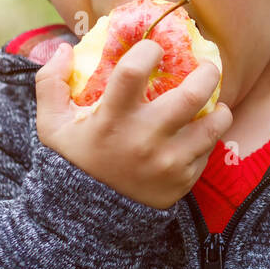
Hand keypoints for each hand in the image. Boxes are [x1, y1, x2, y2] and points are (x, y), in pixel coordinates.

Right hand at [34, 40, 232, 209]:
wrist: (86, 221)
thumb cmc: (73, 162)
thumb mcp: (51, 126)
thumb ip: (50, 84)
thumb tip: (63, 48)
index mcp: (111, 119)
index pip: (133, 72)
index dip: (148, 50)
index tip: (154, 48)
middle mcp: (143, 139)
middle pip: (191, 95)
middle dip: (207, 73)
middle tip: (208, 66)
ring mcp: (167, 162)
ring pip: (212, 125)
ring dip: (219, 107)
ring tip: (213, 100)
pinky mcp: (183, 180)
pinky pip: (208, 150)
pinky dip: (208, 137)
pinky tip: (200, 129)